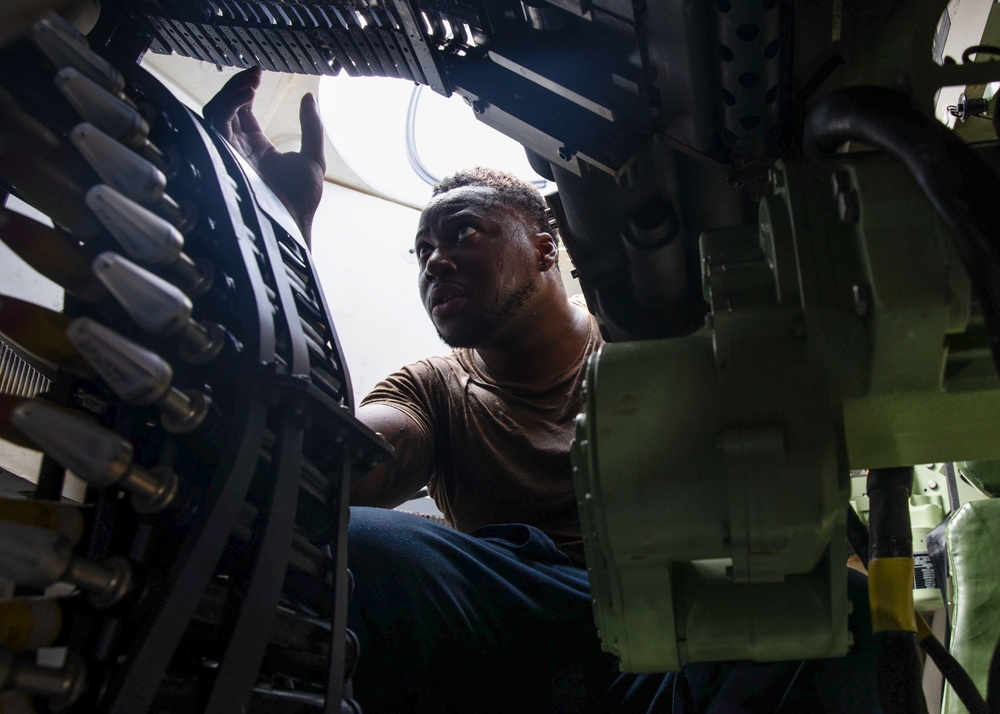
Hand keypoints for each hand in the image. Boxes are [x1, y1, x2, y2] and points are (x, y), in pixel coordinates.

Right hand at [203, 67, 325, 244]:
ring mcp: (229, 152)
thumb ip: (312, 128)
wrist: (292, 224)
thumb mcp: (313, 158)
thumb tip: (309, 97)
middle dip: (237, 85)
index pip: (241, 110)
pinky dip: (228, 105)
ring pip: (215, 112)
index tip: (258, 73)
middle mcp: (238, 148)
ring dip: (231, 92)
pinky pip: (216, 123)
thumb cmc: (302, 201)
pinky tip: (247, 96)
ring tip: (252, 82)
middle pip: (225, 107)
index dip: (245, 88)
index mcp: (256, 146)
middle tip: (255, 73)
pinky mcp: (224, 156)